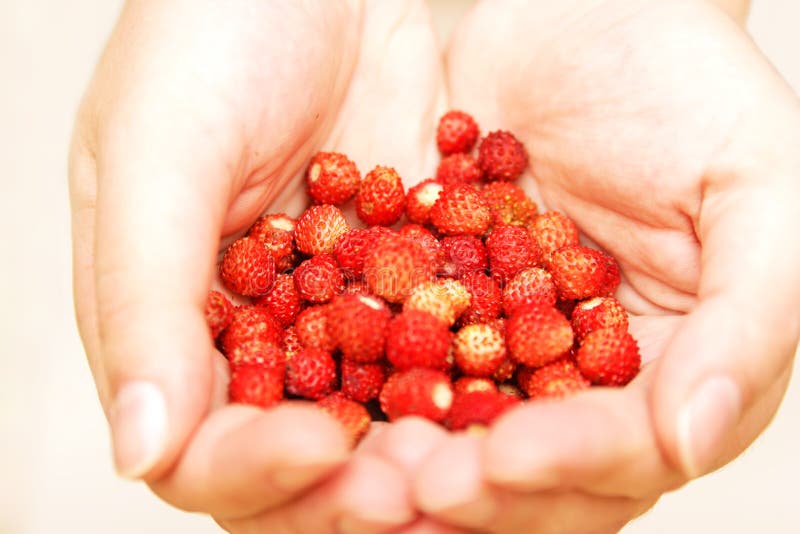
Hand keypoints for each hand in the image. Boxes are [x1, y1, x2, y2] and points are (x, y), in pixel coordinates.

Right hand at [69, 0, 442, 529]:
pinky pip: (448, 345)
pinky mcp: (412, 278)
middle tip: (417, 485)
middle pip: (302, 459)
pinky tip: (524, 387)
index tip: (321, 449)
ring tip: (477, 455)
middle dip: (355, 485)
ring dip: (428, 449)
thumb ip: (143, 299)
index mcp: (173, 326)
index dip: (256, 470)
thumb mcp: (156, 152)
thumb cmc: (207, 35)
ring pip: (383, 418)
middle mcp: (259, 337)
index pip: (202, 449)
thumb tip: (141, 451)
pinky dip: (482, 375)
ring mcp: (341, 312)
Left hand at [406, 0, 799, 530]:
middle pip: (537, 466)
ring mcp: (508, 342)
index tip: (502, 458)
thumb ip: (750, 317)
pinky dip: (364, 377)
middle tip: (413, 486)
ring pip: (461, 427)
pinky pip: (399, 352)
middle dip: (478, 484)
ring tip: (358, 459)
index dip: (570, 464)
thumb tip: (694, 442)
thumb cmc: (693, 87)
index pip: (628, 450)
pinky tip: (322, 390)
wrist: (585, 16)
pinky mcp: (442, 301)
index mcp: (678, 366)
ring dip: (412, 453)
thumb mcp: (757, 187)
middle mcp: (588, 374)